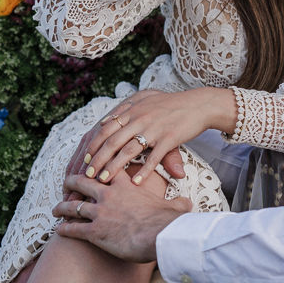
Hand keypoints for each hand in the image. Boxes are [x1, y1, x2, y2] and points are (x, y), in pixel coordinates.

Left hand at [52, 170, 192, 264]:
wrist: (161, 235)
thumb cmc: (169, 221)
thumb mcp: (175, 207)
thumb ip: (178, 203)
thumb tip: (188, 203)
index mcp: (126, 187)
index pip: (108, 171)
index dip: (98, 168)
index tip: (92, 167)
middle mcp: (108, 196)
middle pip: (83, 182)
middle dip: (72, 181)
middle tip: (66, 181)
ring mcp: (99, 213)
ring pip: (73, 206)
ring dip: (62, 207)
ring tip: (55, 208)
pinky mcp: (95, 232)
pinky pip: (73, 229)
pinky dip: (64, 229)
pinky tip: (57, 231)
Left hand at [79, 88, 234, 185]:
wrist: (199, 104)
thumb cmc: (171, 104)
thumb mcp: (146, 99)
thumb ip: (125, 109)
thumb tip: (105, 120)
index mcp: (132, 110)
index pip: (106, 129)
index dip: (94, 145)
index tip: (85, 160)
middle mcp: (139, 118)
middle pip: (112, 141)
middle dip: (98, 159)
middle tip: (88, 175)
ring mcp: (154, 128)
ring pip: (128, 150)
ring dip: (114, 167)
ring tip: (104, 180)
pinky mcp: (169, 138)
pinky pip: (153, 157)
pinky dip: (143, 171)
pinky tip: (135, 183)